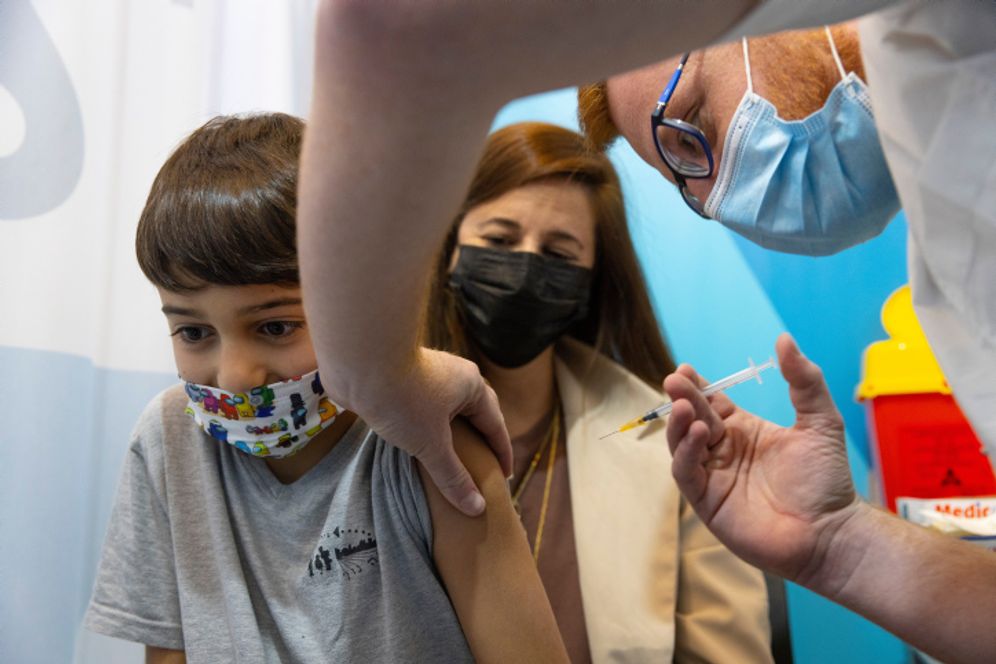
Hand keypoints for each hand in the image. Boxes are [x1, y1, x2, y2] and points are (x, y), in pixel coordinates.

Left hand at [358, 347, 511, 515]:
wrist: (357, 361)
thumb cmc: (401, 397)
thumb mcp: (430, 444)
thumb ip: (453, 477)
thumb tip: (477, 508)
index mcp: (472, 386)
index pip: (495, 425)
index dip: (501, 453)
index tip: (505, 477)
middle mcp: (455, 376)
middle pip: (474, 414)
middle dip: (478, 441)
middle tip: (482, 468)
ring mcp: (428, 376)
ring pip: (446, 411)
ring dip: (450, 434)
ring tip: (450, 459)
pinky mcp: (403, 380)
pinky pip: (424, 410)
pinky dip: (427, 428)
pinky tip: (418, 444)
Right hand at [663, 333, 860, 582]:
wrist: (831, 531)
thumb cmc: (827, 480)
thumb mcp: (820, 420)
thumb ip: (804, 380)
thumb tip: (783, 339)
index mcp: (743, 432)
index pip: (710, 403)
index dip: (697, 387)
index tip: (686, 369)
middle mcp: (723, 452)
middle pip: (692, 418)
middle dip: (682, 398)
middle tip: (674, 380)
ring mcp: (713, 478)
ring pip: (682, 444)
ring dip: (679, 424)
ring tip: (683, 406)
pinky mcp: (707, 502)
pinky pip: (686, 473)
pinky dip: (686, 452)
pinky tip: (698, 434)